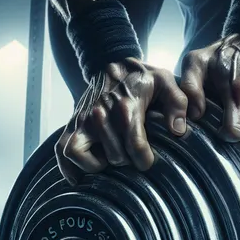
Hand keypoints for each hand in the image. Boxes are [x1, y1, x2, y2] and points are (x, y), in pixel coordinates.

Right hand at [56, 58, 188, 184]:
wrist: (110, 61)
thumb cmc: (141, 76)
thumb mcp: (165, 80)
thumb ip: (178, 102)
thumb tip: (178, 130)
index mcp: (126, 107)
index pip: (135, 146)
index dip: (145, 160)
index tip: (148, 160)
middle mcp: (101, 115)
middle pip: (114, 157)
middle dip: (127, 162)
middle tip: (132, 156)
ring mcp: (83, 121)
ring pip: (81, 156)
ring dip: (97, 165)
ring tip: (109, 159)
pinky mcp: (72, 124)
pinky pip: (62, 152)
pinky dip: (68, 167)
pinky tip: (79, 177)